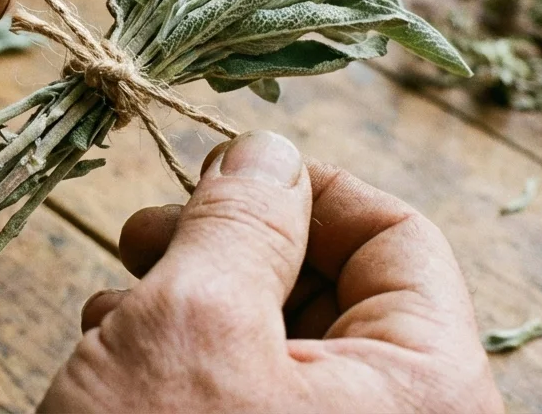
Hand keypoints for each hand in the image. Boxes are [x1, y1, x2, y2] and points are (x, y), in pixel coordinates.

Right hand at [42, 131, 502, 412]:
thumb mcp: (190, 320)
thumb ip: (240, 219)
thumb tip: (270, 152)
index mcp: (429, 390)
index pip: (398, 236)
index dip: (305, 186)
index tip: (221, 170)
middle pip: (337, 290)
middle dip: (232, 250)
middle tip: (146, 234)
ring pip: (283, 346)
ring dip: (194, 305)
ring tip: (113, 308)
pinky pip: (257, 403)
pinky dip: (190, 367)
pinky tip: (116, 359)